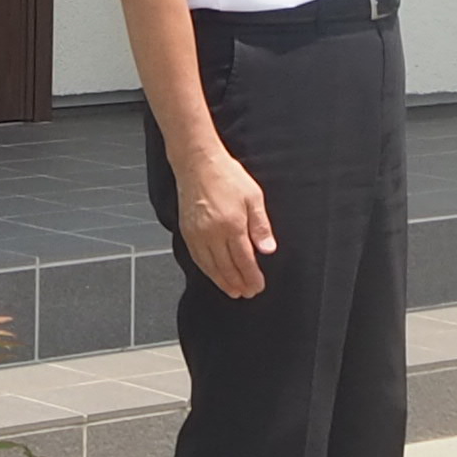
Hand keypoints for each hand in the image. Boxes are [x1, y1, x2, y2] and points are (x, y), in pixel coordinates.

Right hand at [177, 145, 276, 298]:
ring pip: (211, 267)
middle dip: (239, 283)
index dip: (252, 277)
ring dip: (223, 282)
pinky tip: (213, 274)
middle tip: (247, 293)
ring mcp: (198, 235)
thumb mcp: (253, 197)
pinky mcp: (187, 232)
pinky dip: (207, 271)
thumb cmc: (226, 176)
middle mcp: (213, 234)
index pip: (244, 261)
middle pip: (227, 268)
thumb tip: (269, 249)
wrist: (198, 163)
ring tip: (233, 290)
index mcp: (232, 226)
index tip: (257, 286)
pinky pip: (198, 259)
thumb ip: (261, 226)